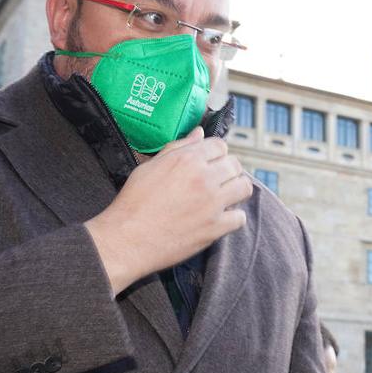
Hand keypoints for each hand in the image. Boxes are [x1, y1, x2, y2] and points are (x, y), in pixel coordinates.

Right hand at [85, 127, 252, 294]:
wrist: (127, 239)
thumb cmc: (133, 201)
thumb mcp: (150, 166)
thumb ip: (178, 147)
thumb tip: (199, 133)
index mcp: (187, 160)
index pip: (220, 146)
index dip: (215, 153)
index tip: (210, 163)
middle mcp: (204, 178)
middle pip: (235, 165)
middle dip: (227, 170)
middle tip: (217, 181)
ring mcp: (212, 204)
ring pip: (244, 187)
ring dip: (235, 190)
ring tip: (223, 196)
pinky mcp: (215, 228)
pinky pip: (240, 217)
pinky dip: (233, 217)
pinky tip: (220, 217)